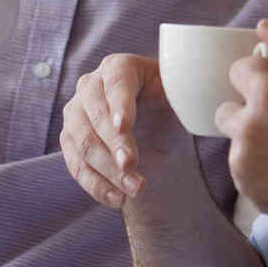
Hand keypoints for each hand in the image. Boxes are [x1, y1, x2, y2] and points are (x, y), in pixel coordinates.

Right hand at [61, 54, 195, 208]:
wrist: (157, 131)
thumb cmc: (169, 107)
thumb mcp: (180, 98)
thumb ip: (184, 92)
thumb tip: (197, 91)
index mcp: (120, 67)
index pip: (116, 81)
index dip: (119, 104)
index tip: (124, 126)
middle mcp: (91, 85)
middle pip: (95, 114)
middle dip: (114, 143)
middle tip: (131, 166)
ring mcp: (76, 113)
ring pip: (83, 143)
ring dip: (108, 170)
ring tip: (136, 189)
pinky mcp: (70, 141)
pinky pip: (76, 166)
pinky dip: (96, 185)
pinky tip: (118, 199)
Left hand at [216, 20, 267, 233]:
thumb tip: (263, 27)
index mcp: (266, 95)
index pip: (240, 70)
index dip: (264, 79)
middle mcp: (246, 127)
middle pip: (228, 108)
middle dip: (250, 110)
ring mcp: (243, 161)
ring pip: (236, 140)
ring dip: (255, 140)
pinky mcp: (246, 188)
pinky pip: (244, 168)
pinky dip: (260, 168)